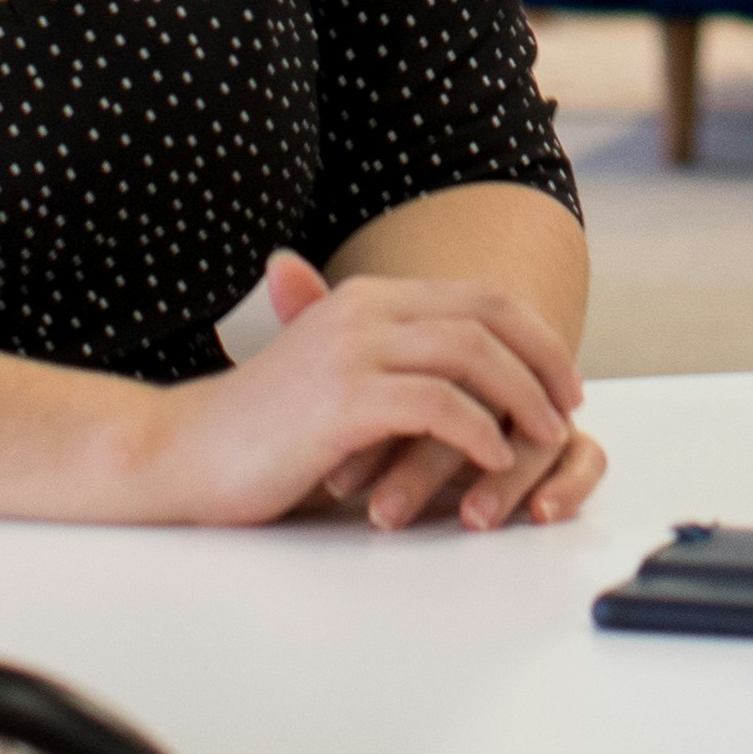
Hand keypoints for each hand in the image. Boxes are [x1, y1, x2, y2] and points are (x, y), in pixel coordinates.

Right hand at [142, 254, 594, 532]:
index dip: (530, 332)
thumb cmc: (257, 430)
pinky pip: (437, 405)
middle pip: (487, 314)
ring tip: (546, 435)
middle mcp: (364, 309)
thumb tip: (449, 375)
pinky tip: (494, 458)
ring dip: (523, 396)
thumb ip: (384, 359)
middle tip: (572, 403)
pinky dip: (478, 431)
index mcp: (364, 297)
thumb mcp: (327, 375)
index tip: (562, 375)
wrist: (180, 453)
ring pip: (472, 354)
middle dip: (542, 357)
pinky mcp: (343, 400)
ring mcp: (353, 350)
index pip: (476, 296)